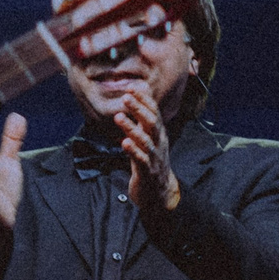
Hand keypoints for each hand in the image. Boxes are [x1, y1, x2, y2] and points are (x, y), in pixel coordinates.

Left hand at [117, 83, 179, 210]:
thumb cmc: (151, 160)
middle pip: (151, 123)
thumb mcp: (148, 137)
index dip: (144, 100)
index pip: (153, 112)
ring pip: (145, 141)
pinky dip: (133, 151)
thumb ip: (144, 117)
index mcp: (158, 133)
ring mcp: (154, 158)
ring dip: (131, 128)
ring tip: (118, 117)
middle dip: (139, 109)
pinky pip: (141, 160)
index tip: (131, 87)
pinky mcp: (148, 172)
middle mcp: (159, 143)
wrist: (160, 192)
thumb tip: (141, 93)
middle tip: (126, 97)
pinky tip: (124, 143)